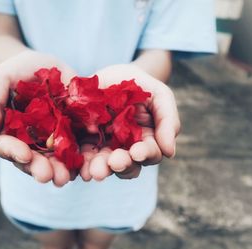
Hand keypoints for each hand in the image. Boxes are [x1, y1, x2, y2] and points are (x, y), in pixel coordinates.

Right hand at [0, 50, 76, 186]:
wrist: (49, 63)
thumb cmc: (19, 69)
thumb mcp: (1, 77)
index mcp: (6, 130)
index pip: (4, 146)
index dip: (13, 152)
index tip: (25, 155)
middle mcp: (27, 141)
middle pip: (28, 161)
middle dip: (37, 168)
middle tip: (47, 175)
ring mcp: (49, 141)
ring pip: (51, 161)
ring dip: (57, 171)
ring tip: (65, 177)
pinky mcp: (70, 137)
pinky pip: (73, 152)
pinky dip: (77, 161)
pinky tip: (81, 167)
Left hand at [80, 64, 179, 180]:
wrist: (109, 74)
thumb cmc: (139, 85)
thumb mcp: (159, 95)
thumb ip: (168, 120)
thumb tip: (170, 152)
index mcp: (147, 140)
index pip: (149, 153)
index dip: (145, 154)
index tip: (136, 152)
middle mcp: (126, 149)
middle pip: (128, 165)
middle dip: (121, 164)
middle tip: (114, 162)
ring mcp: (105, 148)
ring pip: (106, 165)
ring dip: (101, 169)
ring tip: (93, 171)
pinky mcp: (85, 143)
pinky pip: (84, 157)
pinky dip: (83, 164)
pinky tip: (81, 170)